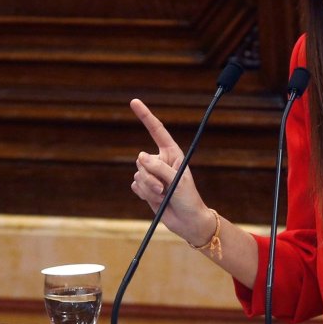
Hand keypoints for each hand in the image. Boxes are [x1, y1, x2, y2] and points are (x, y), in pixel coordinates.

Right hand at [129, 99, 216, 245]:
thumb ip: (159, 167)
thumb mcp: (177, 181)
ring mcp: (152, 175)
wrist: (187, 222)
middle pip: (141, 160)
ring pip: (138, 175)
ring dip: (149, 188)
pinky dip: (144, 194)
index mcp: (172, 153)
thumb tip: (140, 157)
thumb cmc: (188, 199)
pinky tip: (156, 200)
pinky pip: (135, 186)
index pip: (156, 130)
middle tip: (165, 188)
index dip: (145, 116)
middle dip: (150, 176)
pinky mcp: (146, 188)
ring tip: (163, 196)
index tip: (134, 102)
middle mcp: (161, 161)